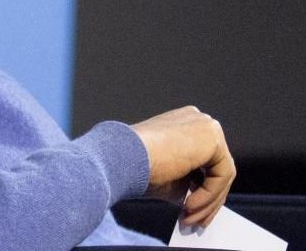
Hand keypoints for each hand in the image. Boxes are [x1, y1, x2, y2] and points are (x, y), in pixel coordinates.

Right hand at [130, 106, 234, 229]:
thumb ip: (187, 185)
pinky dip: (208, 195)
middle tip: (197, 221)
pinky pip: (222, 174)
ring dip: (207, 202)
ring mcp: (206, 127)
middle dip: (208, 200)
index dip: (201, 190)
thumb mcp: (167, 178)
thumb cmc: (133, 166)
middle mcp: (198, 122)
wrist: (120, 157)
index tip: (192, 211)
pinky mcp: (212, 138)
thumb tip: (198, 202)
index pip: (205, 162)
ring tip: (190, 218)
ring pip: (221, 173)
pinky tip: (189, 205)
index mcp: (184, 125)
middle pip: (216, 167)